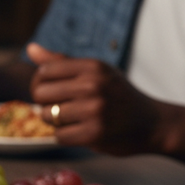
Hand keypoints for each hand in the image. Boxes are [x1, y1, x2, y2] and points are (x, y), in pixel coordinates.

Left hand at [27, 42, 162, 152]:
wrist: (154, 123)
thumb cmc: (118, 95)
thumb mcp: (97, 72)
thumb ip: (62, 62)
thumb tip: (31, 48)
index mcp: (93, 66)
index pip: (44, 71)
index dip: (41, 84)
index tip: (52, 92)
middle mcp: (93, 85)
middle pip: (40, 94)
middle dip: (45, 104)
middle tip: (62, 108)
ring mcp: (94, 109)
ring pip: (47, 116)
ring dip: (55, 122)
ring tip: (74, 120)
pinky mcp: (95, 133)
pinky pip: (59, 136)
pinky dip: (66, 137)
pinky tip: (82, 132)